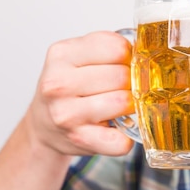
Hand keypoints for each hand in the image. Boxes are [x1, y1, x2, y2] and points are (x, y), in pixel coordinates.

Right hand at [25, 31, 134, 156]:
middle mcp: (59, 84)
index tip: (124, 63)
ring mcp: (67, 114)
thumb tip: (145, 53)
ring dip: (131, 106)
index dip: (128, 56)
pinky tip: (117, 129)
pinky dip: (126, 137)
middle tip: (124, 87)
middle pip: (121, 76)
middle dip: (131, 82)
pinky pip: (120, 141)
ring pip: (123, 102)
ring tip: (121, 105)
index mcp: (62, 54)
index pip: (116, 48)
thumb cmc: (68, 87)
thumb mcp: (77, 56)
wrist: (44, 123)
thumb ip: (107, 48)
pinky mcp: (79, 140)